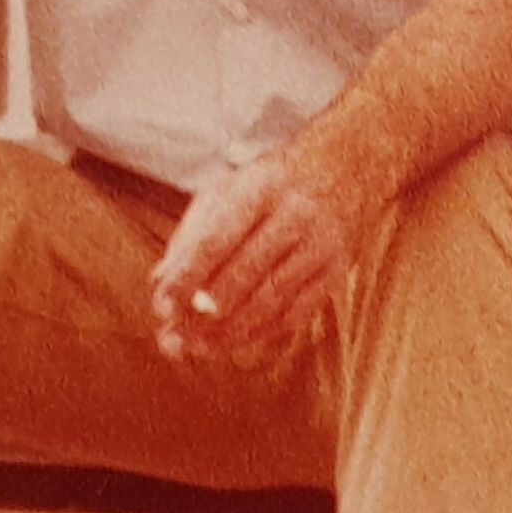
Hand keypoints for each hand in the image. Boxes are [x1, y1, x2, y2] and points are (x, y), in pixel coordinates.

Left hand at [149, 145, 357, 365]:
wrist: (350, 163)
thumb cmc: (274, 180)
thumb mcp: (231, 188)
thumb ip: (194, 231)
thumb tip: (161, 281)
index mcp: (259, 189)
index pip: (217, 239)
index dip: (187, 276)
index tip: (161, 306)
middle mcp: (294, 215)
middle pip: (246, 273)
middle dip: (205, 313)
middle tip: (173, 340)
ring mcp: (320, 244)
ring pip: (273, 298)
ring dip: (231, 331)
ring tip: (198, 349)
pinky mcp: (337, 268)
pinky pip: (298, 310)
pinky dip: (263, 332)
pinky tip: (236, 343)